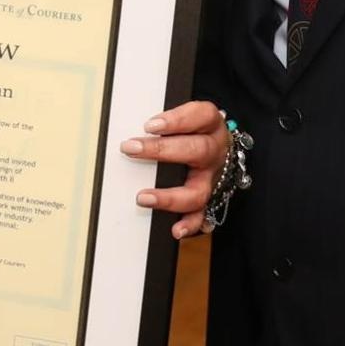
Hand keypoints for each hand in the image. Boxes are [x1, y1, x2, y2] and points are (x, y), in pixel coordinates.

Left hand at [122, 100, 230, 237]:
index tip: (149, 125)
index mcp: (210, 125)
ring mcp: (212, 178)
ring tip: (143, 197)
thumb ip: (162, 122)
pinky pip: (201, 215)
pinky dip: (188, 224)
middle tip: (131, 148)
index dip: (177, 120)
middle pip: (197, 150)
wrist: (218, 148)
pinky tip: (175, 229)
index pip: (201, 116)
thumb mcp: (184, 118)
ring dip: (170, 196)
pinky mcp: (208, 199)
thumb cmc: (193, 131)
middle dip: (162, 151)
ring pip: (198, 190)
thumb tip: (126, 126)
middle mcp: (215, 152)